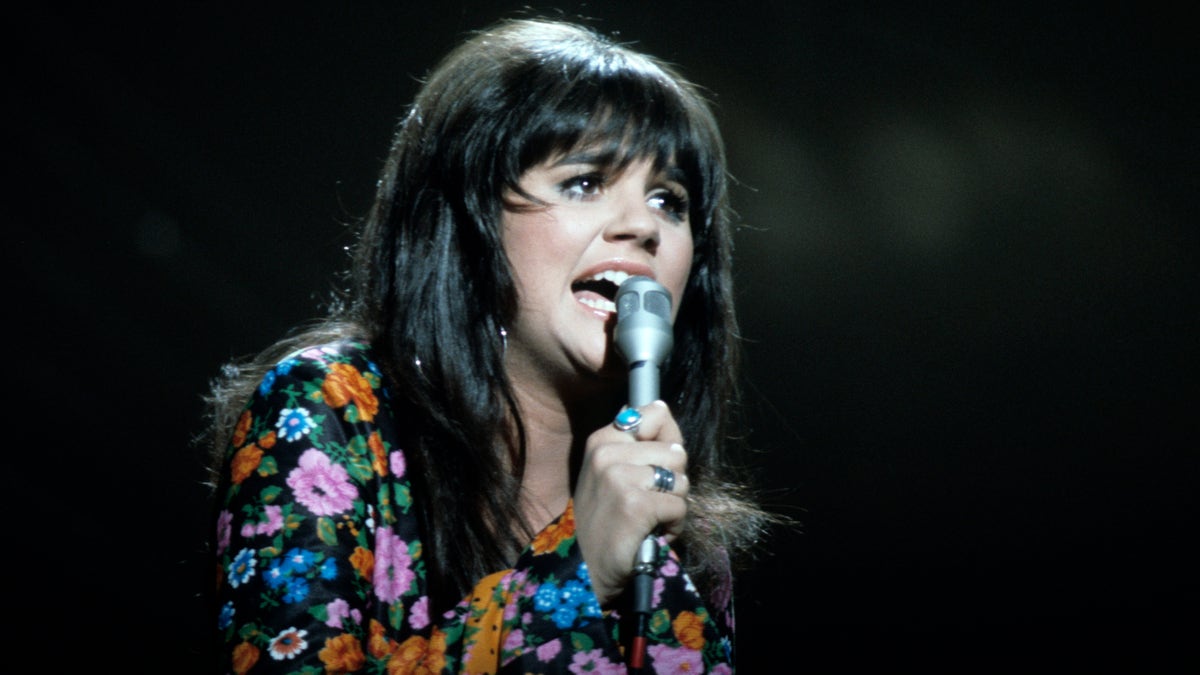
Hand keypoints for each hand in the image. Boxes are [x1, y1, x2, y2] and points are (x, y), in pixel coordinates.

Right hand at [573, 400, 689, 606]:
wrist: (584, 569)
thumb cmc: (604, 521)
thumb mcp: (608, 473)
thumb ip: (635, 443)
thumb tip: (660, 406)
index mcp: (601, 440)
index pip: (656, 414)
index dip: (669, 441)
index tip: (656, 466)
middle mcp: (607, 453)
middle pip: (676, 452)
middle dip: (673, 481)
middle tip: (649, 502)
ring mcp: (619, 478)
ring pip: (681, 480)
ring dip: (674, 505)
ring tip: (650, 519)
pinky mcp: (635, 504)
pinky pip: (679, 506)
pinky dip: (674, 526)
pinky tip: (653, 534)